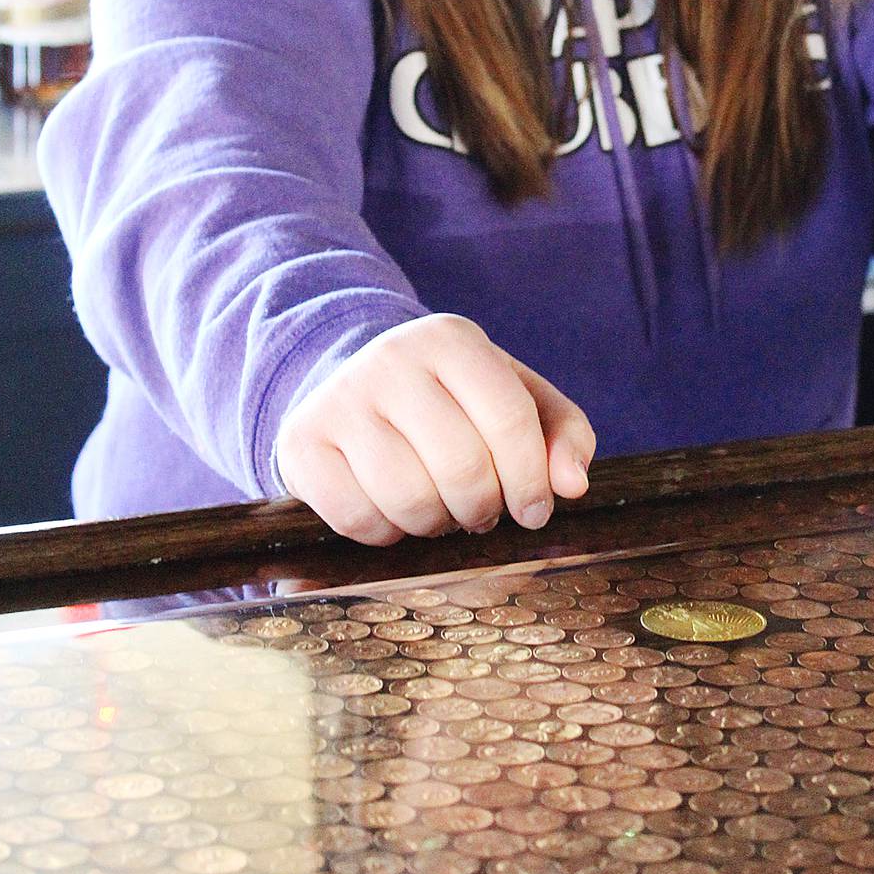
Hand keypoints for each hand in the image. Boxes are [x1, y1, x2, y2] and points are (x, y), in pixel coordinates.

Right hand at [274, 314, 594, 545]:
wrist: (353, 385)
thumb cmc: (452, 401)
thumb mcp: (513, 398)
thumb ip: (562, 434)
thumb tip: (571, 486)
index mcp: (450, 339)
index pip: (508, 419)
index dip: (531, 480)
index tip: (535, 511)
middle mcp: (390, 359)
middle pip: (462, 467)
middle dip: (483, 508)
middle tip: (481, 511)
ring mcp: (339, 400)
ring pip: (408, 499)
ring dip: (436, 524)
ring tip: (441, 509)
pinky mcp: (302, 443)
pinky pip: (357, 519)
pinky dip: (387, 533)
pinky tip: (394, 512)